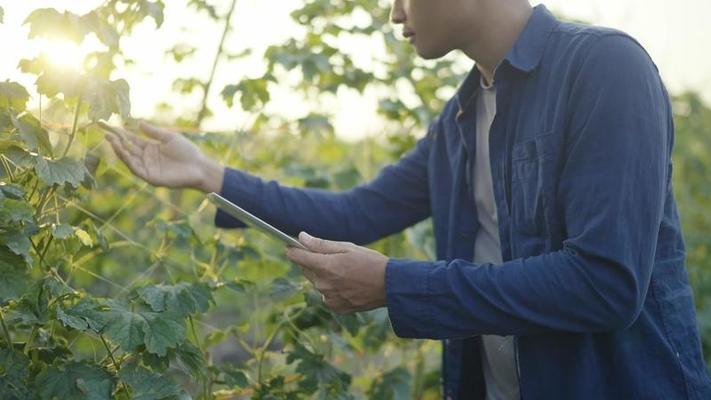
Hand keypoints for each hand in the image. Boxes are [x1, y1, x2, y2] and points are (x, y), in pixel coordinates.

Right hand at [102, 121, 223, 192]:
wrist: (200, 167)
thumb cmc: (188, 152)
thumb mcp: (170, 138)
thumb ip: (154, 132)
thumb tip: (138, 123)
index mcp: (150, 148)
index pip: (131, 140)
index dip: (120, 133)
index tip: (108, 125)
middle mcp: (147, 159)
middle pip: (127, 149)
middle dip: (115, 141)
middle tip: (105, 132)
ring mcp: (148, 169)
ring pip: (129, 160)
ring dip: (120, 151)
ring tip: (112, 141)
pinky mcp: (152, 178)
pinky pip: (137, 170)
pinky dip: (129, 162)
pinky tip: (124, 153)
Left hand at [285, 232, 388, 313]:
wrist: (389, 286)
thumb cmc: (370, 262)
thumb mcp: (347, 248)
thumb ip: (321, 244)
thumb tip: (301, 237)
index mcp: (325, 266)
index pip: (297, 257)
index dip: (292, 250)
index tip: (290, 246)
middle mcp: (323, 284)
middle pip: (307, 270)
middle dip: (313, 262)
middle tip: (331, 258)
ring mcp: (328, 298)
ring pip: (317, 283)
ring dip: (324, 276)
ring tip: (345, 272)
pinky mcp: (335, 307)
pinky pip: (326, 295)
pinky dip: (332, 289)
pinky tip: (347, 284)